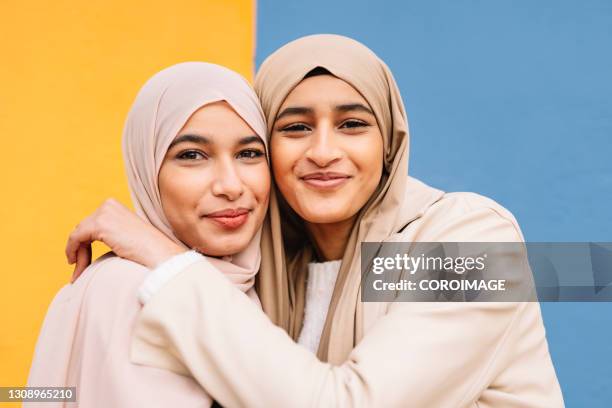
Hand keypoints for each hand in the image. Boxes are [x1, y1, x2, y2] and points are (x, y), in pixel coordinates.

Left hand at [66, 198, 184, 281]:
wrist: (158, 253)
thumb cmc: (146, 250)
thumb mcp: (125, 236)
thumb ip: (110, 234)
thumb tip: (87, 246)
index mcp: (115, 206)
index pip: (91, 223)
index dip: (85, 243)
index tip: (83, 261)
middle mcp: (109, 204)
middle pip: (83, 228)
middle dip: (80, 249)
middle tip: (80, 270)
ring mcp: (104, 213)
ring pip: (78, 233)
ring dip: (77, 253)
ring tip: (79, 272)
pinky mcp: (100, 224)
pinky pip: (76, 237)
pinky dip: (71, 250)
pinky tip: (74, 263)